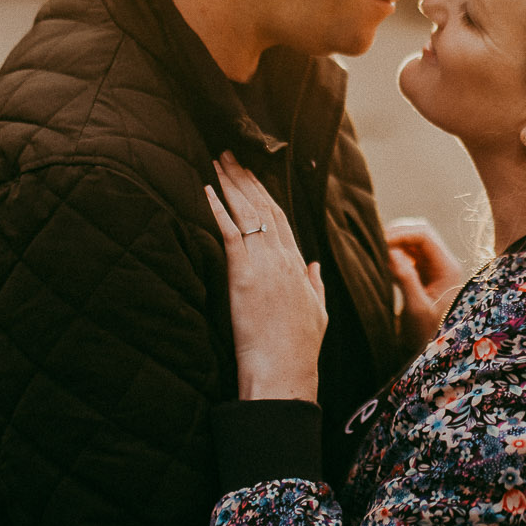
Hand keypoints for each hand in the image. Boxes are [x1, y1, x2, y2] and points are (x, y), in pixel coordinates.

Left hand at [206, 151, 324, 401]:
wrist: (284, 371)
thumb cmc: (298, 350)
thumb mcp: (317, 313)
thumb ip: (316, 286)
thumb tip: (315, 266)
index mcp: (298, 266)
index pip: (280, 219)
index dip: (264, 193)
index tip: (253, 174)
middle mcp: (282, 258)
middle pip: (263, 207)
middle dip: (246, 178)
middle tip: (230, 153)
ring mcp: (264, 264)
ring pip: (247, 212)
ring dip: (231, 183)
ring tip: (219, 160)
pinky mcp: (243, 274)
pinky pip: (229, 232)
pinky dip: (218, 208)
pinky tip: (207, 189)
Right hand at [384, 217, 464, 347]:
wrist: (429, 349)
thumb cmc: (425, 334)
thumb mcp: (416, 309)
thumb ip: (405, 279)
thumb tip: (391, 252)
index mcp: (448, 268)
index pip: (425, 236)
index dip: (401, 233)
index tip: (379, 242)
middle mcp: (443, 263)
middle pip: (420, 233)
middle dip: (397, 233)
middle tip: (375, 244)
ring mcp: (434, 266)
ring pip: (413, 240)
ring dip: (395, 242)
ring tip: (376, 252)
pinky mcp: (423, 272)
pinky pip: (408, 252)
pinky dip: (394, 252)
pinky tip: (382, 262)